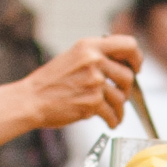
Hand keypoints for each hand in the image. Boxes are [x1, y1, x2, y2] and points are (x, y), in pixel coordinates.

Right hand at [24, 35, 140, 130]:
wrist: (30, 100)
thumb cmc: (49, 82)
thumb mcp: (72, 58)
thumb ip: (95, 57)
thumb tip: (122, 65)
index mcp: (89, 46)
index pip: (128, 45)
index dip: (136, 58)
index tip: (136, 68)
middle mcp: (94, 61)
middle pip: (128, 75)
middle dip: (127, 89)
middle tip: (121, 95)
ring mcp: (94, 82)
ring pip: (122, 97)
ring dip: (120, 108)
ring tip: (114, 113)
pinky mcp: (92, 102)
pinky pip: (112, 113)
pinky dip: (113, 120)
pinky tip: (110, 122)